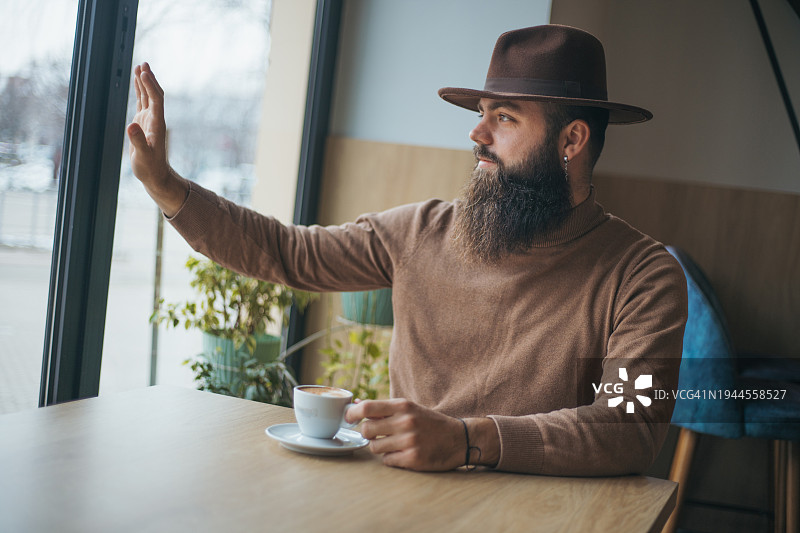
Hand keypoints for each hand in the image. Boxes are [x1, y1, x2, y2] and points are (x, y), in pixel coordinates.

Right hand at [126, 63, 186, 216]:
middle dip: (149, 79)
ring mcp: (149, 120)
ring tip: (140, 67)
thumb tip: (131, 126)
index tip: (144, 73)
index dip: (151, 86)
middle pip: (154, 94)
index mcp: (157, 125)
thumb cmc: (150, 168)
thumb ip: (138, 141)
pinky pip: (142, 103)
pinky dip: (140, 91)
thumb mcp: (143, 157)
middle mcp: (155, 120)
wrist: (155, 175)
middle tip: (143, 63)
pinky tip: (137, 82)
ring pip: (148, 97)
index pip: (156, 100)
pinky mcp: (143, 123)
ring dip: (144, 82)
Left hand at [346, 399, 498, 470]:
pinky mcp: (413, 459)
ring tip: (392, 444)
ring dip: (379, 448)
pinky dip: (390, 458)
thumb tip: (357, 405)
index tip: (348, 418)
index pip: (367, 407)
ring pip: (374, 448)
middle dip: (367, 434)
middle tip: (376, 435)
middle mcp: (405, 422)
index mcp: (403, 406)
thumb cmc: (430, 422)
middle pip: (366, 430)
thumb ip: (385, 408)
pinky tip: (402, 454)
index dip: (352, 414)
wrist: (458, 439)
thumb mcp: (410, 408)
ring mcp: (409, 442)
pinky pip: (387, 461)